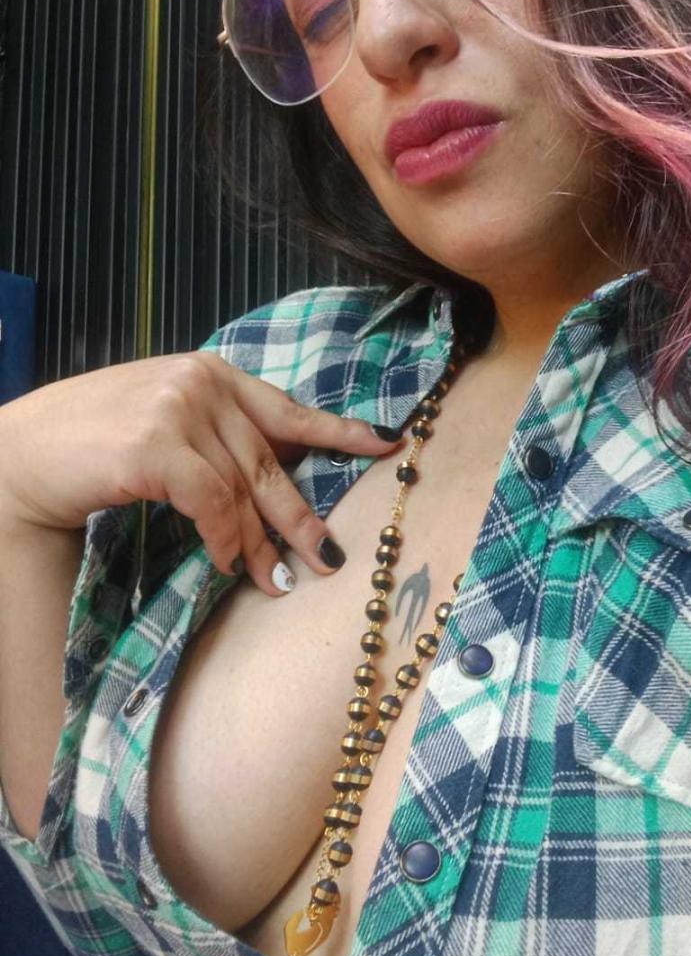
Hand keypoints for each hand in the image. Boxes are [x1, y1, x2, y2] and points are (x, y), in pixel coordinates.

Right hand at [0, 352, 402, 596]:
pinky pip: (211, 502)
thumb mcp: (166, 424)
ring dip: (259, 544)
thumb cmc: (94, 444)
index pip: (288, 409)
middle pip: (271, 461)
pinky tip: (226, 563)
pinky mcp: (155, 444)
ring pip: (242, 489)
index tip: (390, 444)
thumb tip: (278, 486)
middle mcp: (201, 381)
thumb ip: (219, 437)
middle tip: (328, 558)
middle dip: (300, 517)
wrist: (21, 452)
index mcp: (212, 372)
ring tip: (272, 583)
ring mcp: (178, 408)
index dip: (340, 432)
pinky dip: (224, 538)